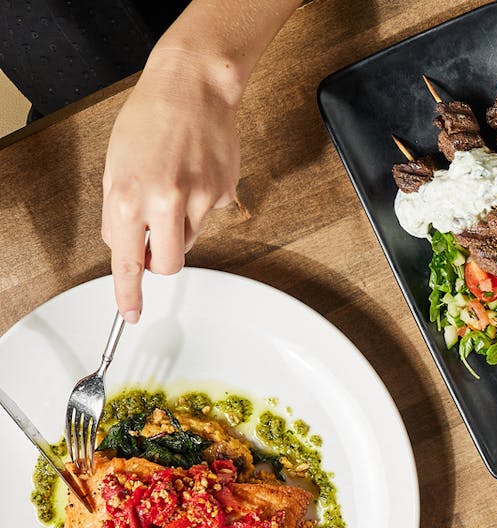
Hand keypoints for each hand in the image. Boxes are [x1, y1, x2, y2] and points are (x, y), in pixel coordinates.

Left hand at [102, 48, 239, 322]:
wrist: (191, 88)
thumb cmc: (150, 119)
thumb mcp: (116, 167)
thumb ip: (122, 213)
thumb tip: (130, 248)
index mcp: (125, 197)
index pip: (125, 263)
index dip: (128, 292)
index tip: (131, 312)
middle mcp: (161, 202)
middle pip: (165, 265)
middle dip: (161, 260)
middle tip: (157, 243)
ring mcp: (196, 200)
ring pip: (189, 240)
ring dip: (181, 225)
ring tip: (176, 185)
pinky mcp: (223, 193)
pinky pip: (210, 216)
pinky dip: (203, 203)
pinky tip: (197, 173)